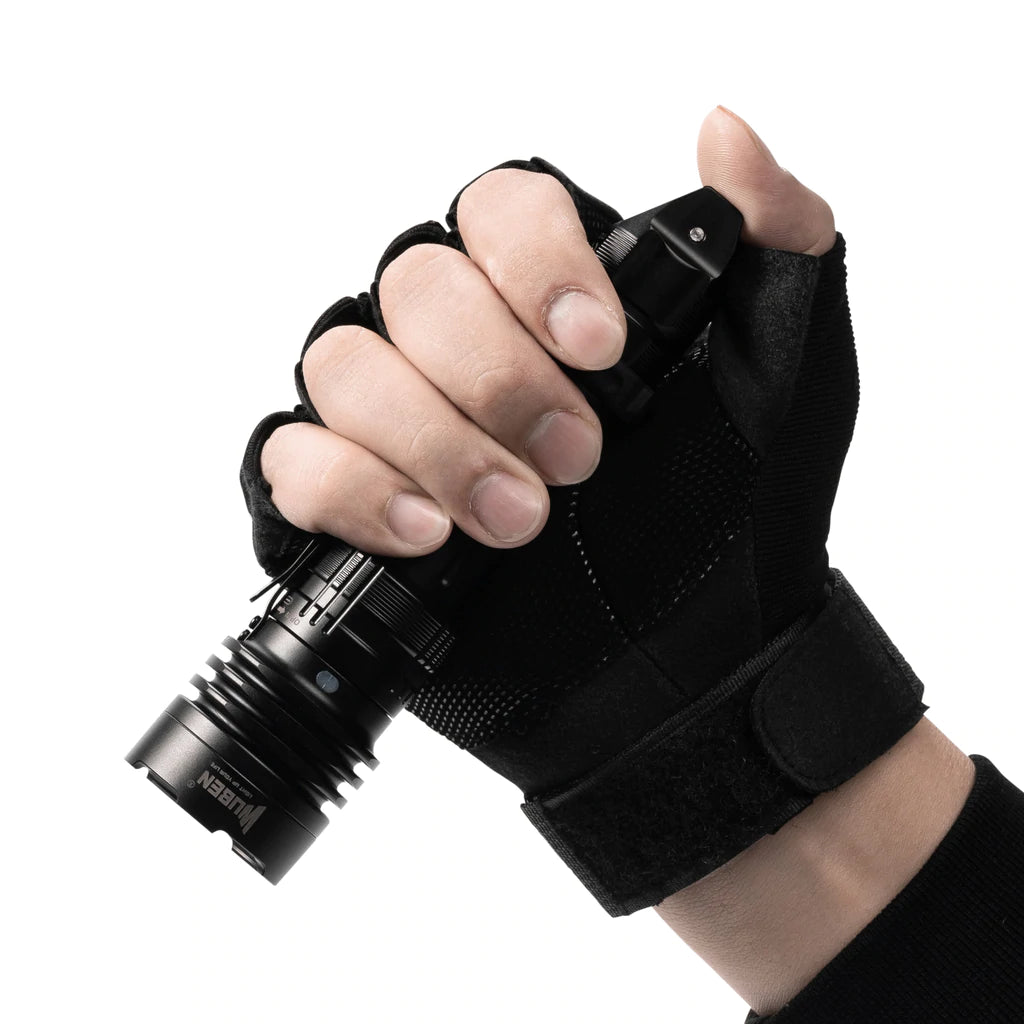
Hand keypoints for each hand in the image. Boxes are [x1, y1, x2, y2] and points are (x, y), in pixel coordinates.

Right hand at [259, 106, 834, 553]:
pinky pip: (291, 460)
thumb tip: (723, 132)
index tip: (601, 350)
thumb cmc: (740, 515)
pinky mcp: (351, 503)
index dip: (536, 266)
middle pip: (413, 287)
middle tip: (576, 460)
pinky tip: (428, 533)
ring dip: (433, 440)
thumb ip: (781, 236)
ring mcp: (398, 421)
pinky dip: (351, 488)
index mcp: (549, 292)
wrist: (691, 660)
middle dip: (494, 378)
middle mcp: (460, 341)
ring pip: (343, 366)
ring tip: (515, 519)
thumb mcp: (792, 366)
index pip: (498, 210)